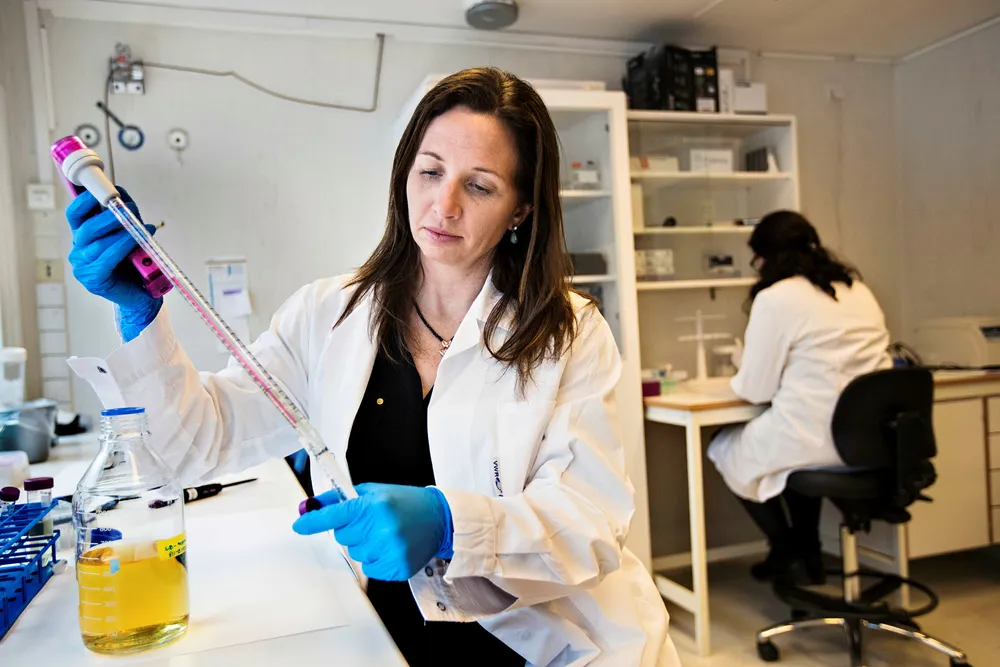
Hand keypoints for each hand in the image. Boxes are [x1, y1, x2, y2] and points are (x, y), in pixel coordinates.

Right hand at [66, 187, 161, 340]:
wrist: (141, 295)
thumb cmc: (133, 264)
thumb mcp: (128, 234)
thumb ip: (123, 215)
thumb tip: (121, 191)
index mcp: (82, 237)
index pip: (75, 214)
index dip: (85, 200)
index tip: (102, 188)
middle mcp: (78, 251)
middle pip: (87, 228)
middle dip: (110, 215)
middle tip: (130, 207)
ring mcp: (83, 267)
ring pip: (99, 243)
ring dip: (121, 230)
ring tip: (139, 224)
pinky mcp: (94, 279)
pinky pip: (108, 258)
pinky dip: (124, 246)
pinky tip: (137, 239)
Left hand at [293, 482, 453, 581]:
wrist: (440, 518)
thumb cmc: (406, 502)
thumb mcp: (374, 492)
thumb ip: (341, 499)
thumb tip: (311, 507)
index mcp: (374, 505)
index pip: (335, 515)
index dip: (314, 522)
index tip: (299, 525)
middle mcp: (381, 527)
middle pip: (343, 537)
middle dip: (353, 530)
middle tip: (374, 522)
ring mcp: (390, 549)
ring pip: (356, 554)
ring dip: (366, 546)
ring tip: (387, 534)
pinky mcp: (396, 566)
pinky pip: (370, 569)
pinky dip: (377, 560)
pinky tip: (391, 547)